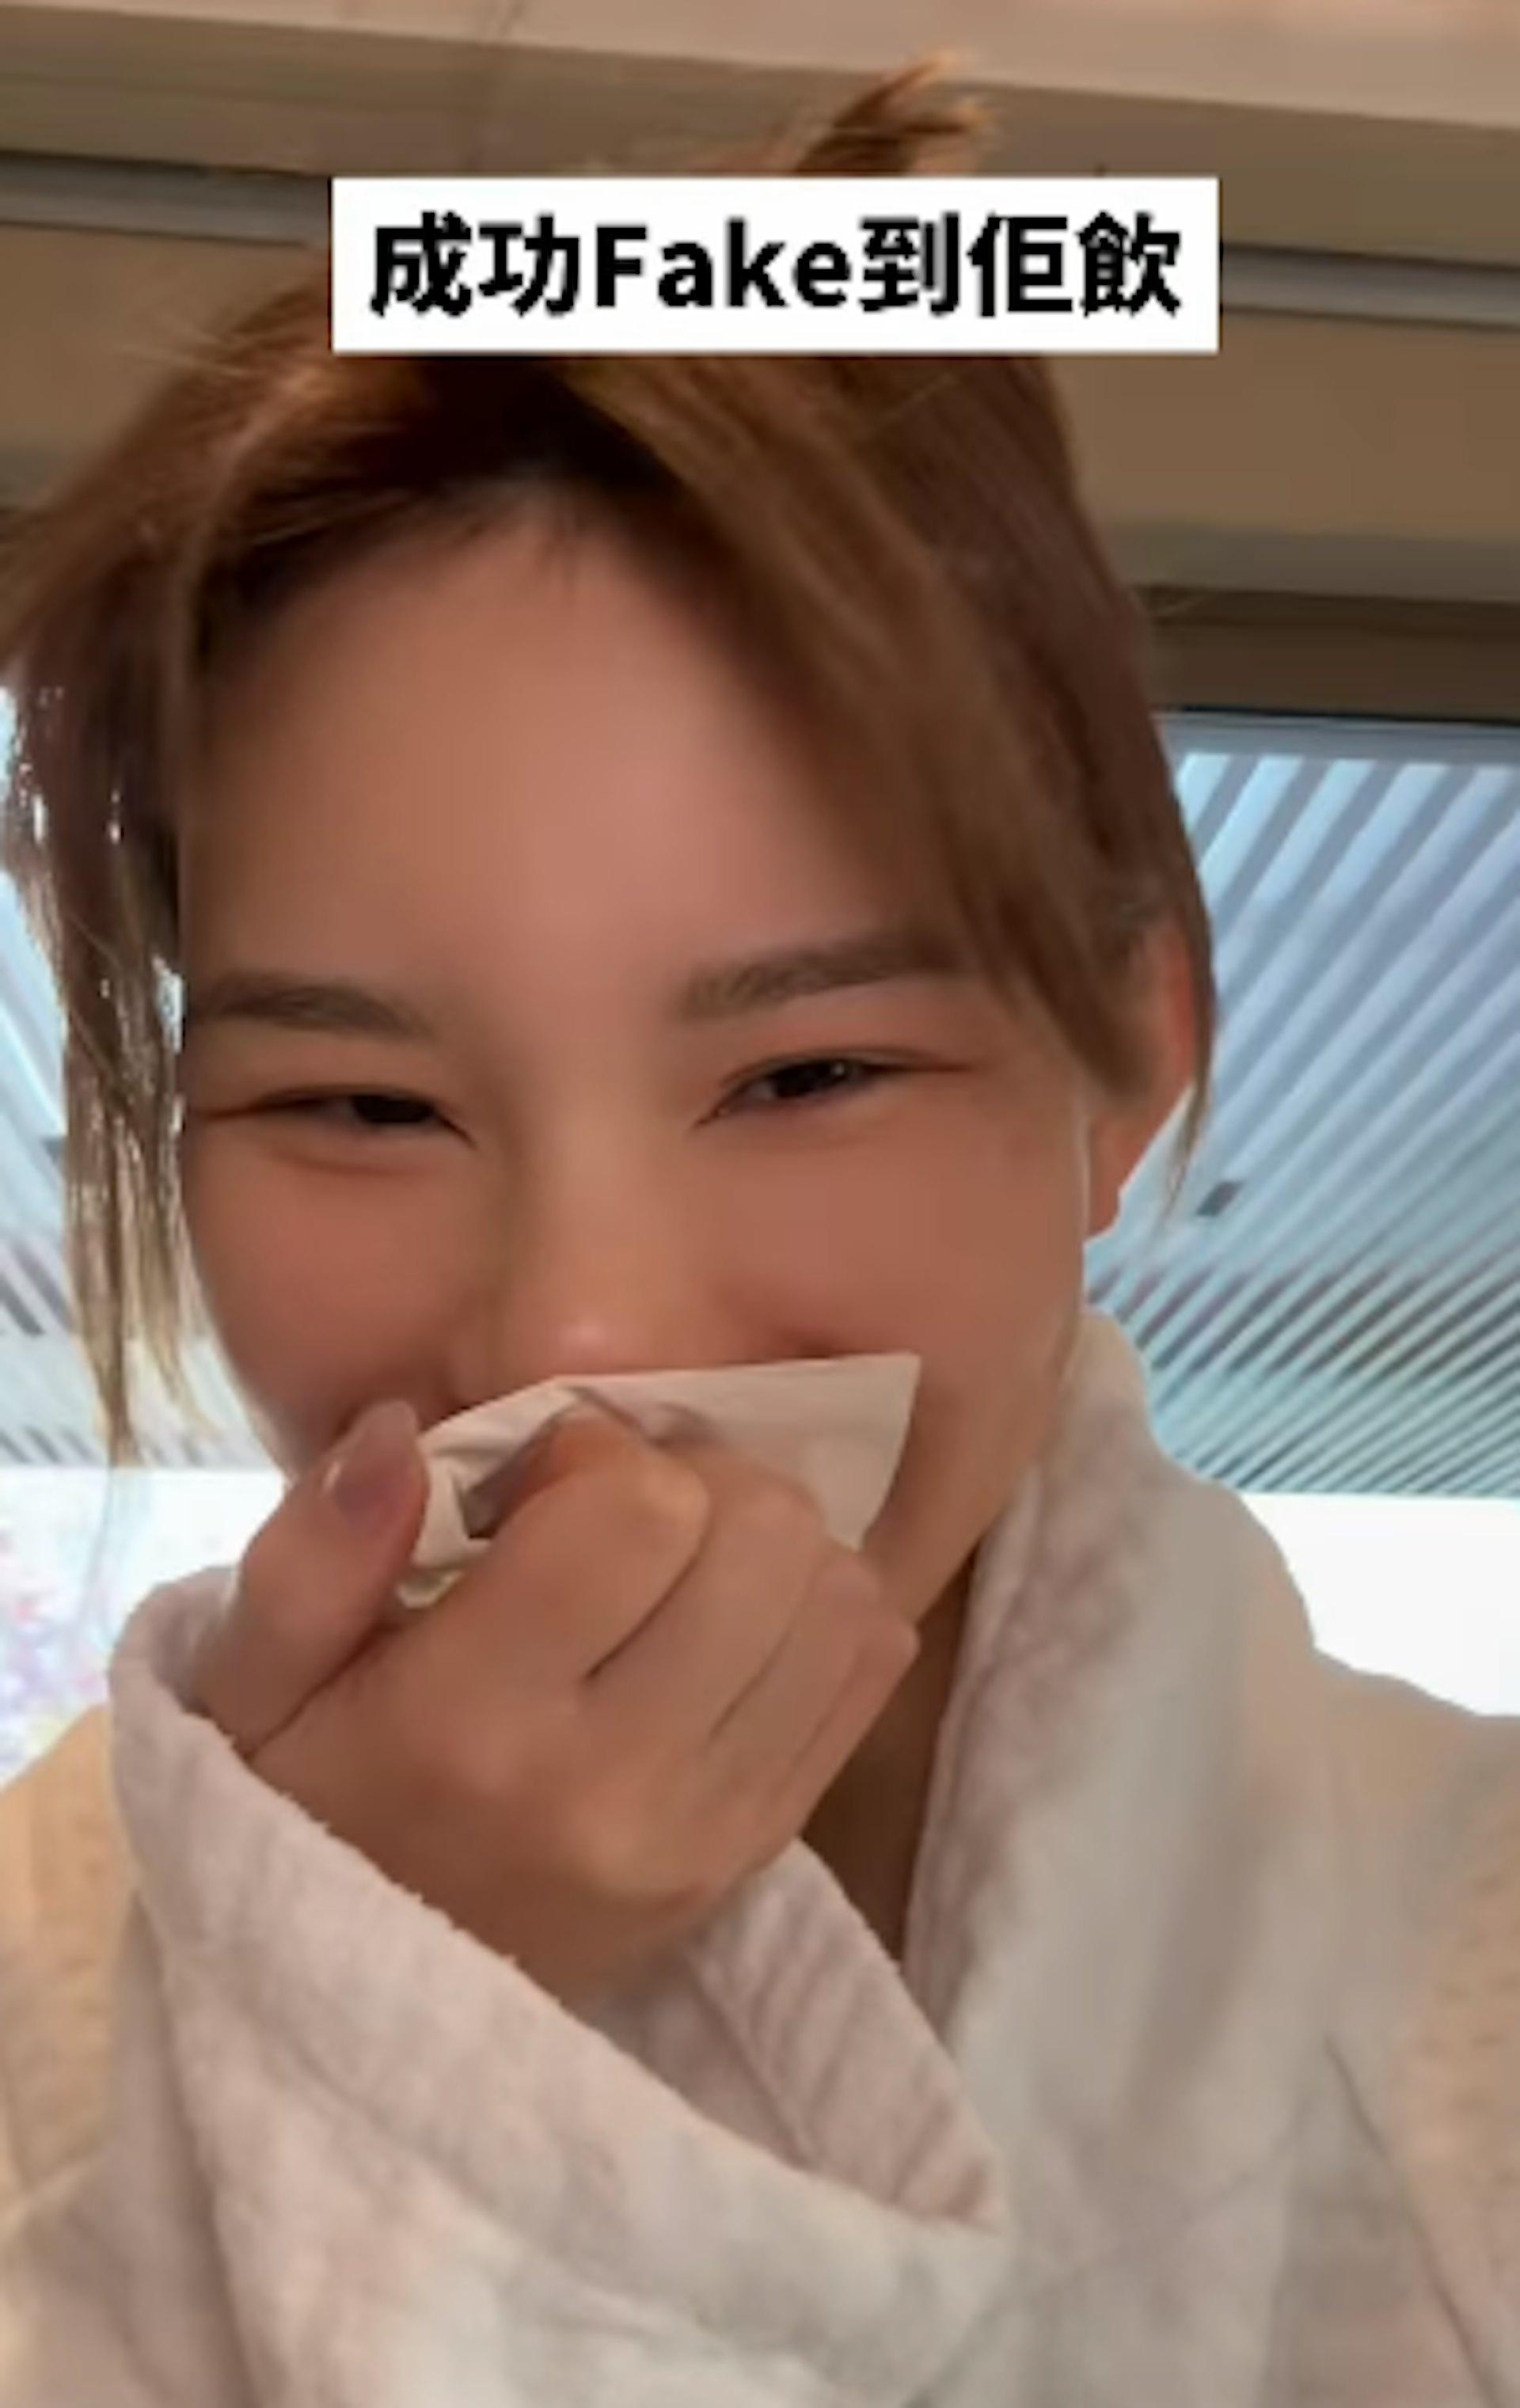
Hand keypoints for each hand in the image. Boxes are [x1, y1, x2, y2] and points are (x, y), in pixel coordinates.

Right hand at [191, 1396, 918, 2007]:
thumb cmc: (302, 1808)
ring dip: (769, 1542)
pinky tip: (730, 1619)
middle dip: (698, 1481)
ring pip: (838, 1596)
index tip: (539, 1485)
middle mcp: (610, 1786)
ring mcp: (705, 1833)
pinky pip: (867, 1670)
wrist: (363, 2020)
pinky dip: (820, 1610)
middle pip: (763, 1538)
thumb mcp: (250, 1686)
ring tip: (680, 1564)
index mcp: (468, 1724)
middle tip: (621, 1511)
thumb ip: (314, 1552)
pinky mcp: (758, 1856)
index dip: (599, 1453)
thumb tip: (404, 1430)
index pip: (637, 1513)